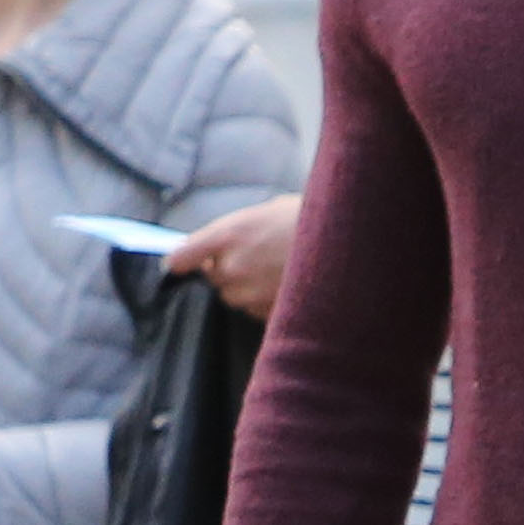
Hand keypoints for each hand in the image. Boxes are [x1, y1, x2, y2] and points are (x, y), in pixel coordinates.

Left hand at [166, 196, 300, 320]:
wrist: (345, 243)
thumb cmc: (308, 219)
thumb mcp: (266, 211)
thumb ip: (235, 231)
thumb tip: (216, 247)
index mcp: (228, 234)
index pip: (182, 257)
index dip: (179, 262)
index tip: (178, 264)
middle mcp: (234, 267)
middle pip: (213, 279)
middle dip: (227, 271)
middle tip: (254, 257)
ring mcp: (252, 293)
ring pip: (236, 298)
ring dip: (247, 289)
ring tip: (275, 272)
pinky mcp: (271, 313)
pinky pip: (258, 312)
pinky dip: (268, 303)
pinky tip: (287, 286)